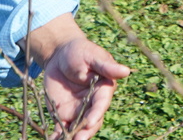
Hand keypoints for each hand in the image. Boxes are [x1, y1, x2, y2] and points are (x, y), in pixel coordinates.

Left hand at [22, 14, 131, 139]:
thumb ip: (106, 66)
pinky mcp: (63, 113)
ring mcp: (78, 110)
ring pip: (78, 128)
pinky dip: (57, 136)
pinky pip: (61, 128)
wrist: (60, 55)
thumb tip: (126, 71)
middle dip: (86, 131)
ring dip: (73, 137)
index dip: (97, 113)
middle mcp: (92, 102)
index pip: (101, 103)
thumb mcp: (92, 56)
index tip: (90, 122)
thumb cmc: (80, 51)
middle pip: (92, 121)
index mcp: (103, 89)